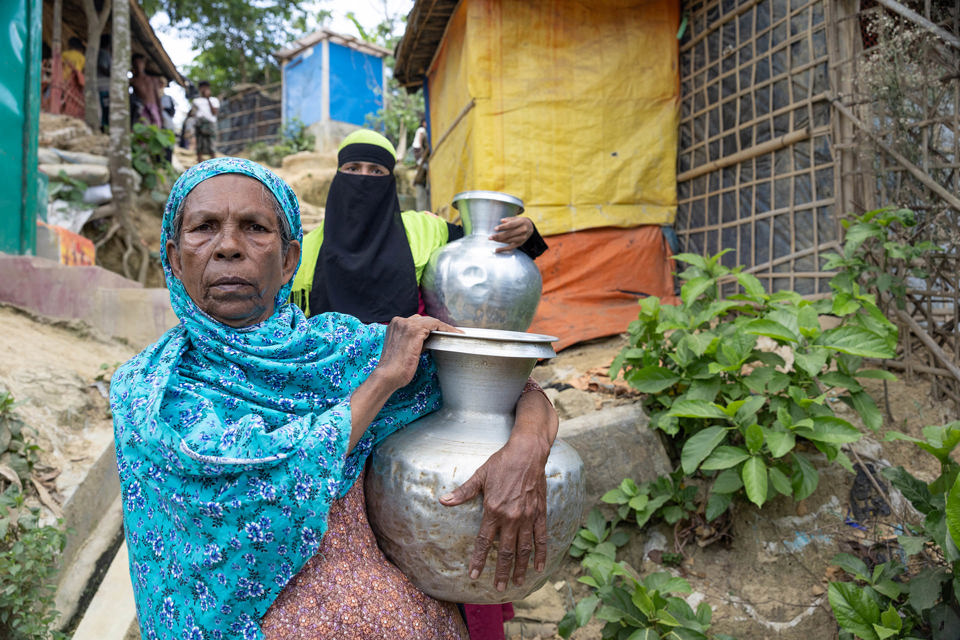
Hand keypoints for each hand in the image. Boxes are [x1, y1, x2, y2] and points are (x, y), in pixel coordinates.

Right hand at [375, 315, 458, 390]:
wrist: (388, 375)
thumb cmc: (396, 368)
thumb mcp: (405, 349)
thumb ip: (415, 341)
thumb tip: (429, 339)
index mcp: (395, 325)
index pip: (418, 322)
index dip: (431, 327)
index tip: (442, 332)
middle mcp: (399, 321)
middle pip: (425, 320)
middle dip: (439, 326)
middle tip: (452, 332)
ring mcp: (407, 324)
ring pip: (432, 321)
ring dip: (445, 327)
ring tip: (456, 333)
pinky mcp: (415, 330)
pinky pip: (436, 325)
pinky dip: (446, 329)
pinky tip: (454, 334)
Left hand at [440, 385, 557, 589]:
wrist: (528, 453)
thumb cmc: (502, 463)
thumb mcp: (480, 476)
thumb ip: (463, 492)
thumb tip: (443, 500)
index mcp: (494, 510)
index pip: (483, 542)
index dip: (478, 560)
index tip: (473, 575)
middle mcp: (511, 518)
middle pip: (505, 551)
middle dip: (500, 571)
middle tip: (498, 588)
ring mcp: (527, 517)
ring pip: (523, 549)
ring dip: (519, 567)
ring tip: (516, 582)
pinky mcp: (540, 513)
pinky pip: (541, 538)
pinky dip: (540, 553)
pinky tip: (539, 566)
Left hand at [490, 216, 533, 252]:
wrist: (530, 227)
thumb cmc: (520, 222)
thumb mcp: (516, 218)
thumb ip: (509, 219)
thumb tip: (502, 221)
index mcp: (522, 222)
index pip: (511, 225)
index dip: (503, 227)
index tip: (495, 229)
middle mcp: (523, 230)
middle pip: (509, 234)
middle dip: (498, 236)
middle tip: (490, 237)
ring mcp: (522, 238)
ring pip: (509, 240)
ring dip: (499, 241)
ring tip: (492, 239)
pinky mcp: (520, 243)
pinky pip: (510, 248)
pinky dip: (503, 249)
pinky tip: (497, 250)